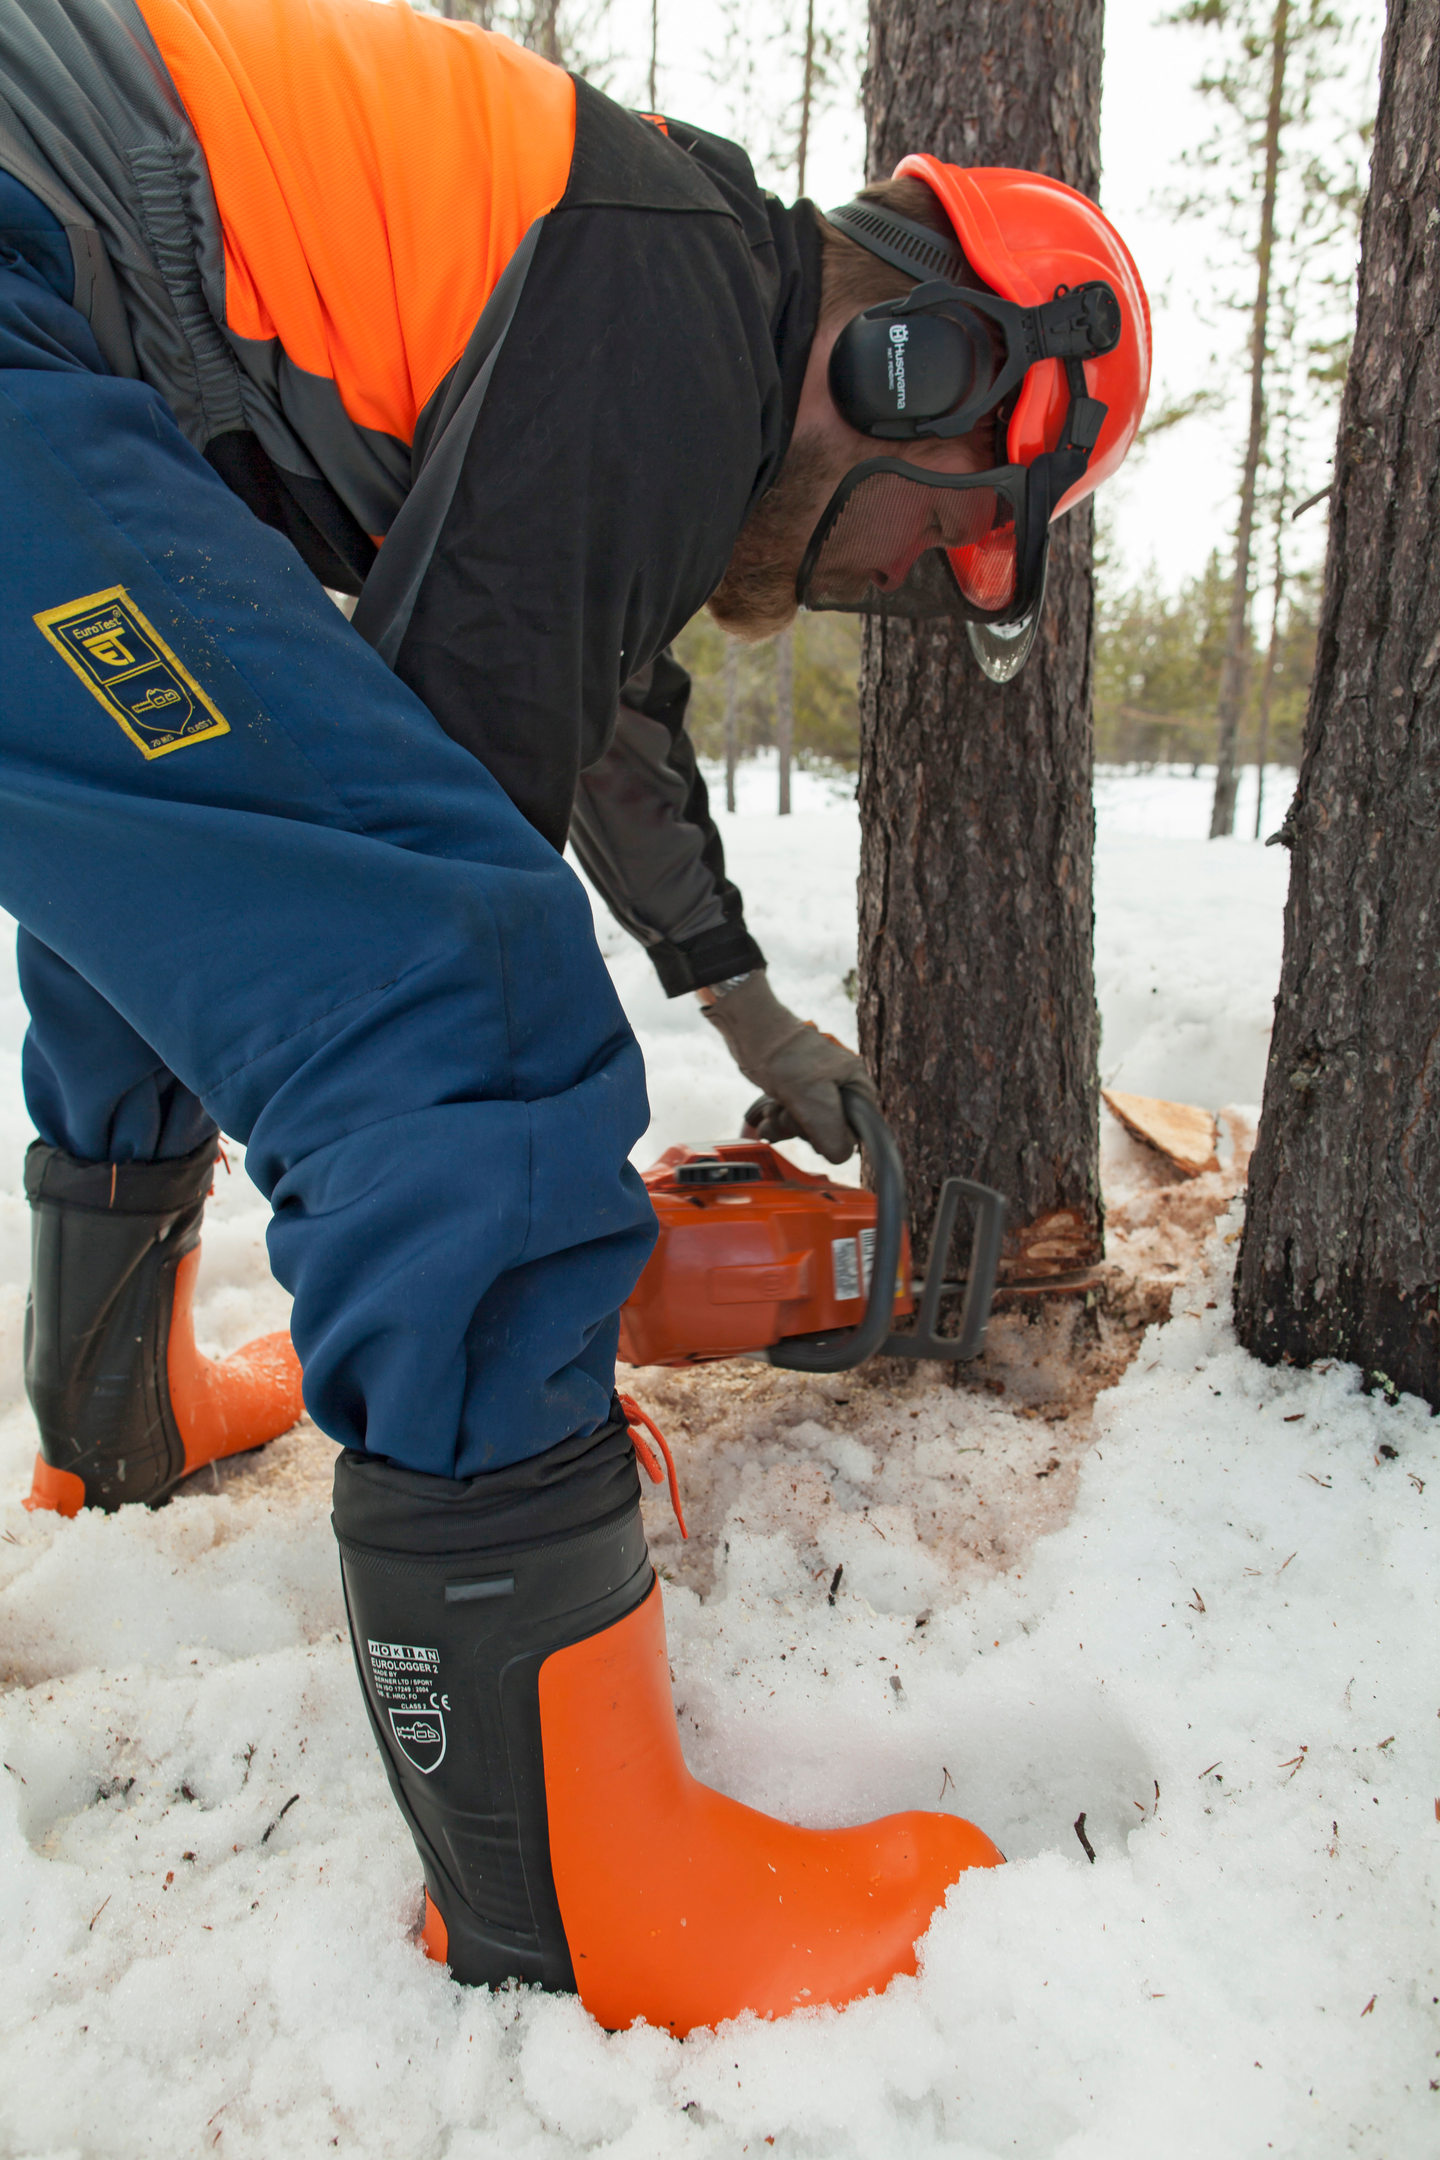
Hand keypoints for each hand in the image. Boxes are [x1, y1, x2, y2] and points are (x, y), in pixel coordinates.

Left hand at [698, 971, 876, 1163]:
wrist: (751, 1030)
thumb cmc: (784, 1055)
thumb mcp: (812, 1099)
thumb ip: (831, 1132)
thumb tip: (841, 1155)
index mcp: (856, 1086)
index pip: (857, 1131)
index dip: (834, 1137)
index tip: (815, 1129)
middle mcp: (841, 1088)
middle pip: (830, 1131)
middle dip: (803, 1129)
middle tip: (791, 1114)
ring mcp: (818, 1090)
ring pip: (807, 1127)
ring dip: (786, 1125)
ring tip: (775, 1111)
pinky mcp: (797, 1091)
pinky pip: (792, 1118)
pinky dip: (777, 1121)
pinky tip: (767, 1116)